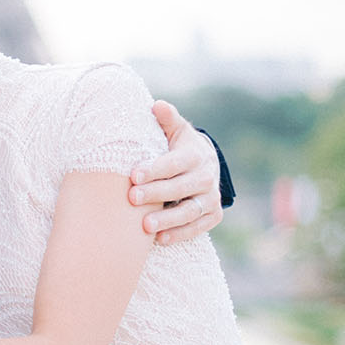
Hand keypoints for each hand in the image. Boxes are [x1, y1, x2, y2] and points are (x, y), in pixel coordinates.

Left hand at [129, 101, 223, 245]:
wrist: (206, 166)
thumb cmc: (181, 148)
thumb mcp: (176, 131)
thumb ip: (167, 119)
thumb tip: (157, 105)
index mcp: (195, 155)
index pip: (174, 163)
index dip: (155, 169)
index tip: (133, 175)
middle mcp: (206, 177)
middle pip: (181, 188)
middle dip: (156, 193)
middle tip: (132, 198)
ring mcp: (211, 198)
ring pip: (190, 211)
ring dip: (168, 220)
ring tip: (145, 226)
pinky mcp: (213, 215)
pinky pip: (198, 228)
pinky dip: (180, 235)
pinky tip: (160, 240)